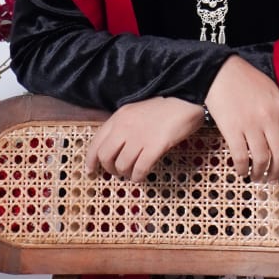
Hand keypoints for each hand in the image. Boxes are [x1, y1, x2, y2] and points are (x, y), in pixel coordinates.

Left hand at [85, 97, 203, 182]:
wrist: (187, 100)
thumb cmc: (164, 106)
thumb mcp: (137, 111)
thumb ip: (123, 126)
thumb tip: (114, 149)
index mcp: (119, 117)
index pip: (96, 143)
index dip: (91, 161)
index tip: (91, 171)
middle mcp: (125, 127)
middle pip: (106, 157)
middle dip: (109, 169)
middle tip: (118, 172)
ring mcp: (140, 137)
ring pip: (122, 166)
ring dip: (125, 173)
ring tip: (133, 172)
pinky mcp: (155, 147)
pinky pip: (139, 170)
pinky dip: (138, 177)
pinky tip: (142, 176)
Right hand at [204, 55, 278, 181]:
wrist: (221, 72)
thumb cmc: (249, 81)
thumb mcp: (275, 93)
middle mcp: (269, 118)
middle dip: (278, 171)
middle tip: (273, 179)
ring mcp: (250, 124)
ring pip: (261, 158)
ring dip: (260, 173)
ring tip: (257, 177)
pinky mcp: (231, 129)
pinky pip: (240, 156)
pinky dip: (242, 168)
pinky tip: (242, 171)